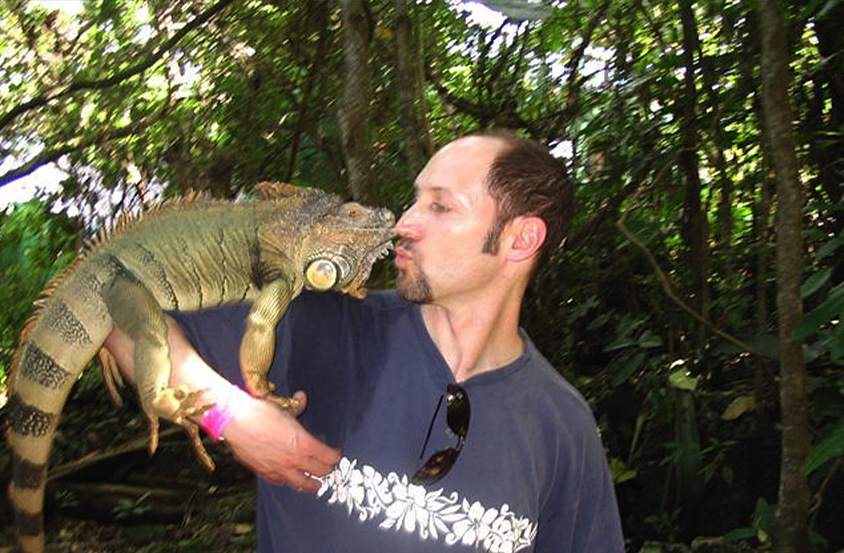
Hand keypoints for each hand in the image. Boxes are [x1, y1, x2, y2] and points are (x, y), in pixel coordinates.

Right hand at [223, 390, 341, 490]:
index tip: (336, 454)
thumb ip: (297, 405)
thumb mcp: (284, 407)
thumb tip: (302, 397)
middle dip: (327, 470)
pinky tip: (290, 481)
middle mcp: (295, 460)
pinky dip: (289, 482)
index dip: (335, 456)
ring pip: (302, 483)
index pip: (328, 457)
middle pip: (319, 472)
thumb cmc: (261, 413)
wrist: (236, 422)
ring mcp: (280, 469)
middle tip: (329, 467)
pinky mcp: (265, 472)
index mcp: (304, 444)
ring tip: (316, 485)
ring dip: (312, 485)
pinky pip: (281, 482)